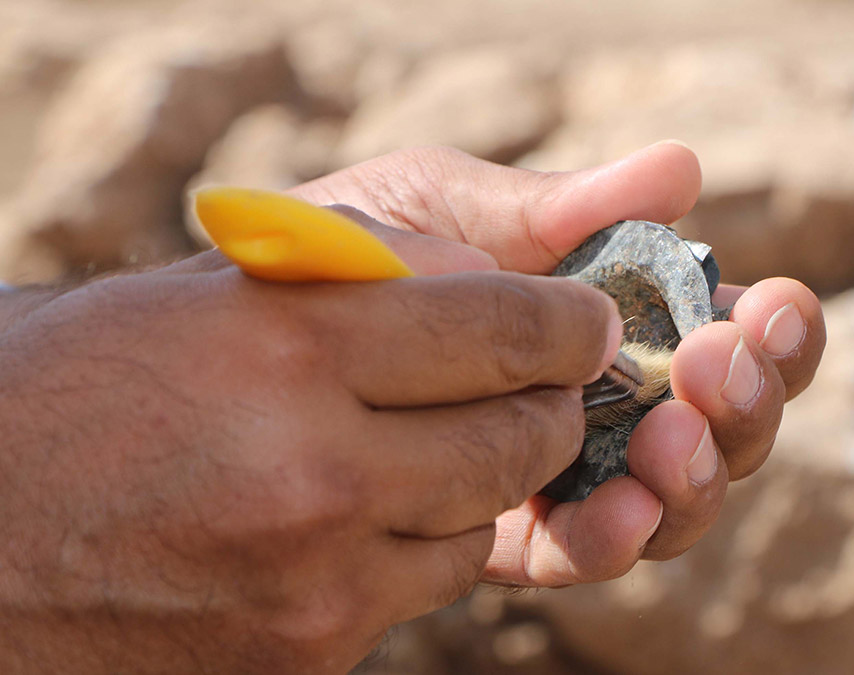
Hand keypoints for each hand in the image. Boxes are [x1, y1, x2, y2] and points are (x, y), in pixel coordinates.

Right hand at [0, 246, 622, 671]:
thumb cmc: (75, 389)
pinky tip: (358, 517)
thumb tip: (490, 281)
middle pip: (525, 435)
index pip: (505, 327)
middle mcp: (316, 466)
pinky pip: (425, 586)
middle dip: (549, 406)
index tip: (587, 325)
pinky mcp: (310, 649)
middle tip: (539, 387)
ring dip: (480, 480)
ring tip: (424, 449)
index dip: (569, 324)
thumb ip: (358, 280)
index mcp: (288, 346)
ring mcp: (318, 575)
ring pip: (483, 517)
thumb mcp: (205, 295)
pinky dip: (418, 546)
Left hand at [288, 141, 825, 583]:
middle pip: (729, 424)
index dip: (776, 330)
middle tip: (714, 366)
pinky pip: (586, 551)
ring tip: (671, 434)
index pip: (733, 332)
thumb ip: (562, 205)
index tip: (768, 306)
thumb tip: (680, 168)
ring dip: (696, 474)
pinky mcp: (509, 533)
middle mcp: (616, 400)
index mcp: (622, 317)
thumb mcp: (453, 202)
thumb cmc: (361, 248)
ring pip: (678, 498)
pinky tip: (618, 506)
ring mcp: (570, 470)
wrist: (255, 324)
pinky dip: (616, 534)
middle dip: (746, 401)